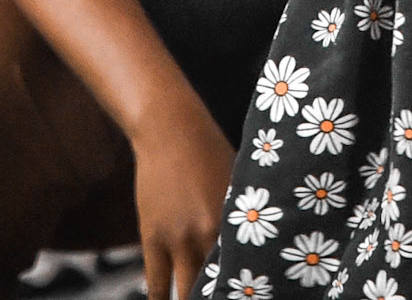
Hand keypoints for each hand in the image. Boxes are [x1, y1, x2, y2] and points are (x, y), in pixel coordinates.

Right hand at [130, 106, 232, 299]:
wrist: (170, 129)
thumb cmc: (209, 150)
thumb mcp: (236, 179)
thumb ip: (243, 212)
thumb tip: (259, 236)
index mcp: (233, 218)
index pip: (245, 266)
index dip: (247, 286)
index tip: (249, 293)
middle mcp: (207, 232)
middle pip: (216, 283)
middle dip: (220, 296)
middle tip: (224, 299)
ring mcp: (178, 237)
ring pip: (186, 290)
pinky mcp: (153, 237)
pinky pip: (157, 281)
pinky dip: (160, 299)